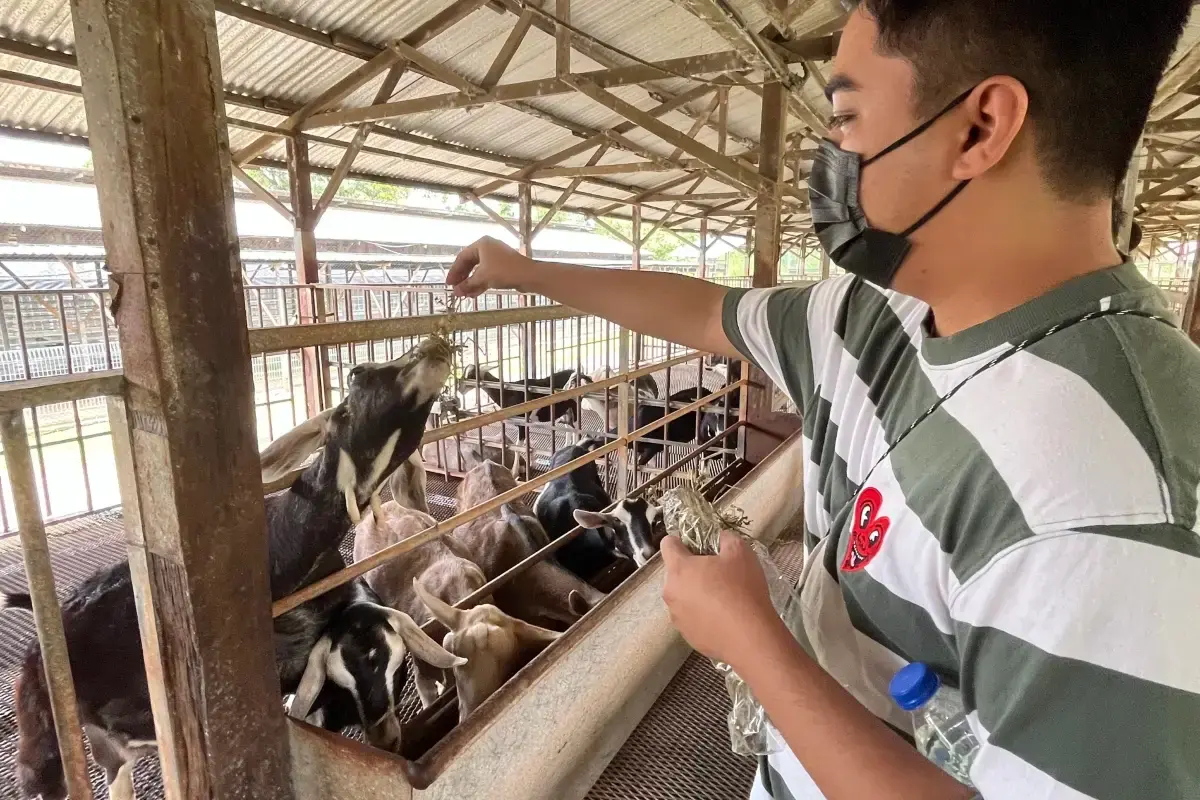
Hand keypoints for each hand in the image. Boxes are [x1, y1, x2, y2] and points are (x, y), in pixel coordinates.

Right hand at [447, 236, 535, 297]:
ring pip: (479, 270)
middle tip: (455, 289)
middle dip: (463, 278)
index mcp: (481, 244)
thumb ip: (467, 284)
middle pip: (470, 263)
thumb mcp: (482, 277)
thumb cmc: (504, 271)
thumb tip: (455, 292)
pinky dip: (480, 283)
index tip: (448, 283)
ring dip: (471, 283)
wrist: (529, 275)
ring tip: (464, 295)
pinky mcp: (502, 267)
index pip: (462, 257)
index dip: (454, 271)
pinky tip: (474, 294)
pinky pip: (487, 274)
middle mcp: (488, 248)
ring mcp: (496, 257)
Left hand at [660, 530, 786, 668]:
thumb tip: (720, 538)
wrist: (750, 638)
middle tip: (718, 573)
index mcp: (679, 568)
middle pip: (676, 572)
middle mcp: (671, 592)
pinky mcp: (687, 636)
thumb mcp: (741, 553)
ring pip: (682, 596)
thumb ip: (726, 538)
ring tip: (722, 598)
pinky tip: (722, 618)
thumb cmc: (743, 590)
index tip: (701, 546)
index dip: (683, 540)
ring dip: (696, 593)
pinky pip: (691, 617)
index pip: (668, 544)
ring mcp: (677, 616)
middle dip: (693, 569)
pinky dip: (702, 614)